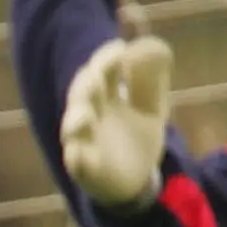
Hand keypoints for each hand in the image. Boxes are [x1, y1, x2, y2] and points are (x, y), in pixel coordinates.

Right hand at [62, 35, 172, 210]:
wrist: (135, 181)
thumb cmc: (137, 138)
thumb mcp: (151, 107)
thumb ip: (151, 81)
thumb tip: (154, 45)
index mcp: (104, 97)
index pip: (98, 70)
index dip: (105, 59)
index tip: (120, 49)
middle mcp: (90, 116)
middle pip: (79, 95)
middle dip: (86, 85)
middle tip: (97, 77)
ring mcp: (85, 143)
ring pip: (72, 129)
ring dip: (77, 120)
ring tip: (86, 116)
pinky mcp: (87, 170)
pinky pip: (77, 163)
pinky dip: (77, 159)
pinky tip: (80, 154)